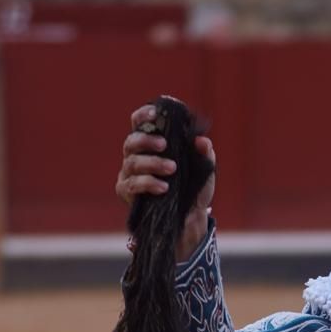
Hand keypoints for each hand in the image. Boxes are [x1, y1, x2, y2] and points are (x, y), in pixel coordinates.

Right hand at [117, 104, 216, 260]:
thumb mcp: (204, 170)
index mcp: (151, 145)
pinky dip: (148, 183)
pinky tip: (163, 187)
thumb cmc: (194, 189)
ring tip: (172, 169)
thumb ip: (204, 154)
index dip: (143, 115)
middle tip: (164, 145)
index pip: (139, 123)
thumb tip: (202, 140)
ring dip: (152, 163)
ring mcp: (129, 174)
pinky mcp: (126, 191)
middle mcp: (137, 156)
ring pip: (132, 162)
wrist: (191, 219)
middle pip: (131, 141)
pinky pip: (132, 184)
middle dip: (147, 140)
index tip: (154, 112)